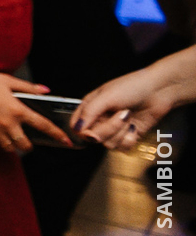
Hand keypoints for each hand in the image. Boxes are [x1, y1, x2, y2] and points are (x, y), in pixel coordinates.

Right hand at [0, 67, 70, 151]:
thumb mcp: (8, 81)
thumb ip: (28, 87)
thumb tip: (45, 91)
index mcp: (17, 110)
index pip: (43, 126)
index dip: (57, 135)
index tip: (66, 141)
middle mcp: (7, 123)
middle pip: (25, 145)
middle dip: (29, 145)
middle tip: (27, 140)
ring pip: (9, 148)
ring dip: (12, 145)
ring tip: (10, 137)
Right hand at [75, 54, 195, 147]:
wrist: (159, 91)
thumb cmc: (131, 87)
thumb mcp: (106, 96)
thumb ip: (89, 112)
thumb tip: (77, 129)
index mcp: (89, 107)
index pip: (76, 126)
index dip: (83, 132)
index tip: (93, 130)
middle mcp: (100, 119)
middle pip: (94, 137)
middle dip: (109, 128)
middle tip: (121, 114)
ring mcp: (114, 129)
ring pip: (108, 144)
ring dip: (121, 132)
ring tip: (129, 117)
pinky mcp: (128, 136)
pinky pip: (122, 148)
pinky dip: (129, 139)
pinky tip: (134, 127)